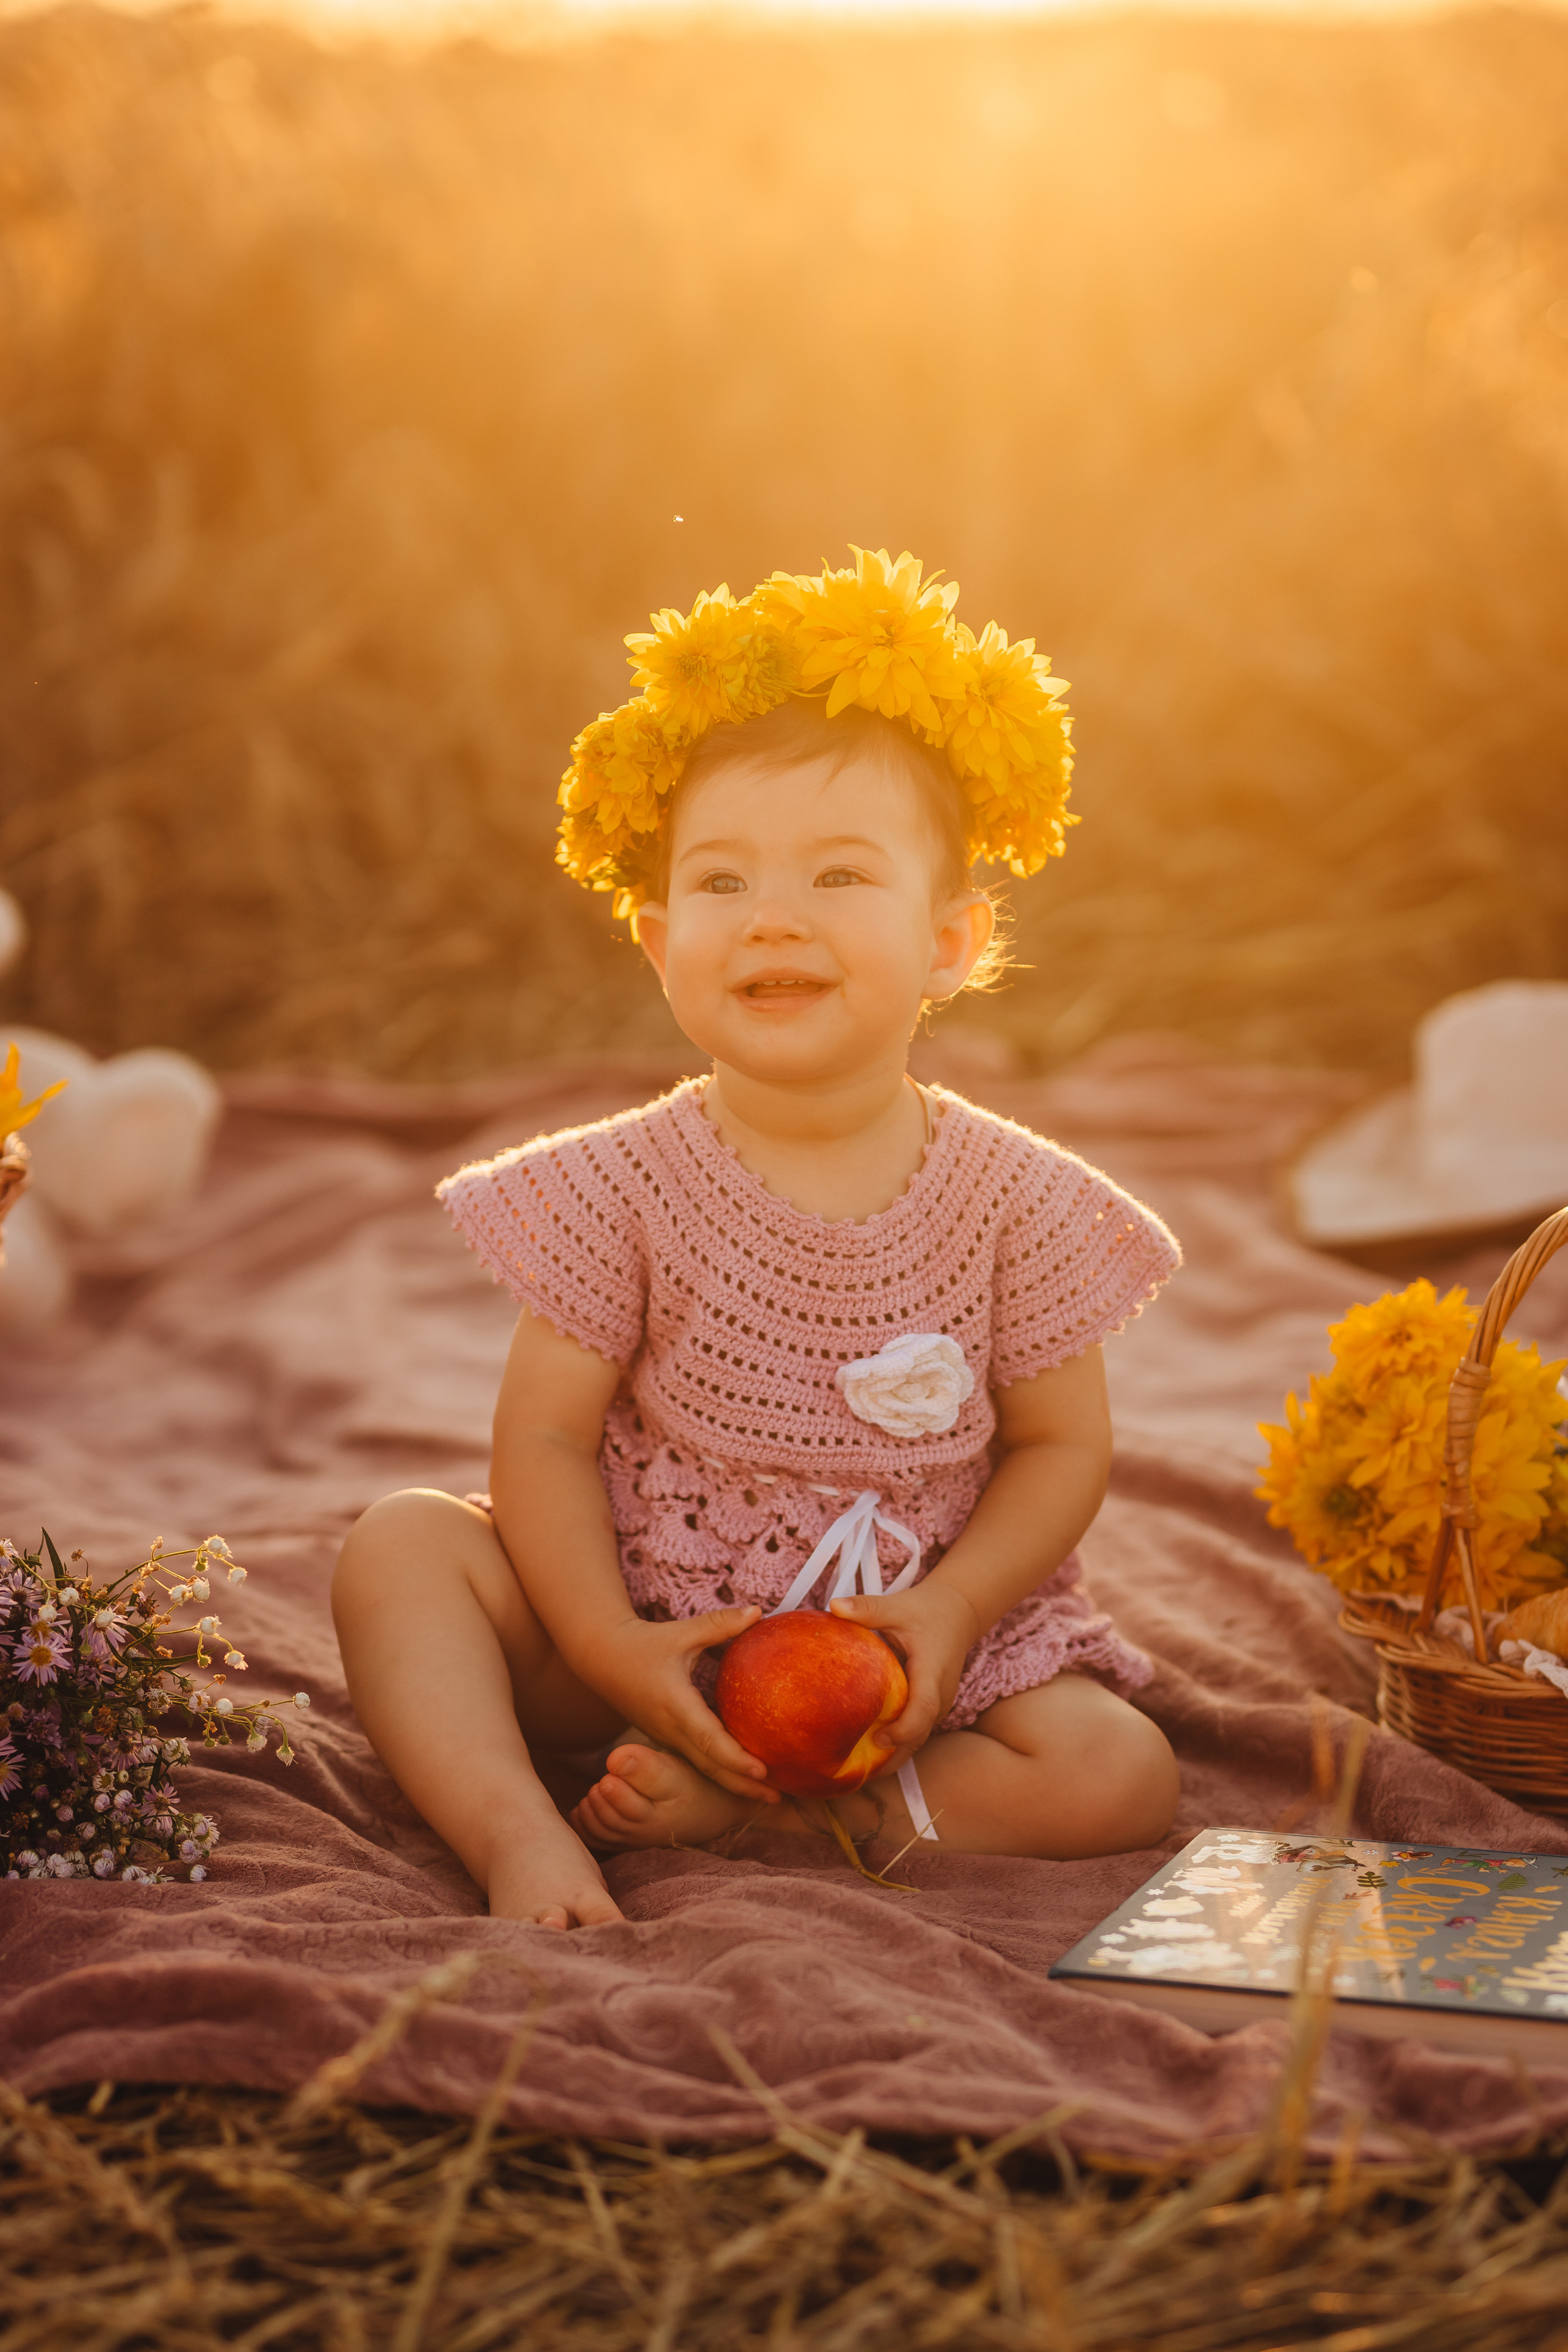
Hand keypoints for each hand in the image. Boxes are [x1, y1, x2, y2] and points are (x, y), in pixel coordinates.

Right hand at [585, 1607, 781, 1804]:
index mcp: (676, 1705)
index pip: (709, 1739)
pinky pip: (697, 1760)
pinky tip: (743, 1775)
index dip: (735, 1758)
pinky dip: (720, 1771)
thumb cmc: (644, 1644)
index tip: (763, 1771)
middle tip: (779, 1800)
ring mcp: (667, 1738)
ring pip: (704, 1769)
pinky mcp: (667, 1738)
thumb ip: (721, 1624)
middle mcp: (671, 1729)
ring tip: (769, 1796)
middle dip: (743, 1785)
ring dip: (734, 1784)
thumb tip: (759, 1612)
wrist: (602, 1658)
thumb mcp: (682, 1632)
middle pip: (710, 1767)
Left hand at [828, 1580, 981, 1775]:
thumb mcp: (897, 1606)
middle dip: (892, 1759)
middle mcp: (940, 1695)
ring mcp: (938, 1705)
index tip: (878, 1741)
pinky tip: (864, 1756)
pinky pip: (914, 1733)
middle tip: (854, 1776)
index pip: (924, 1708)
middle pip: (919, 1735)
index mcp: (932, 1671)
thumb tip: (833, 1606)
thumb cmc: (926, 1610)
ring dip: (891, 1758)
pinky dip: (894, 1747)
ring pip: (917, 1740)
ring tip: (854, 1775)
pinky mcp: (931, 1708)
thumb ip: (868, 1608)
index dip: (904, 1729)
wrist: (958, 1613)